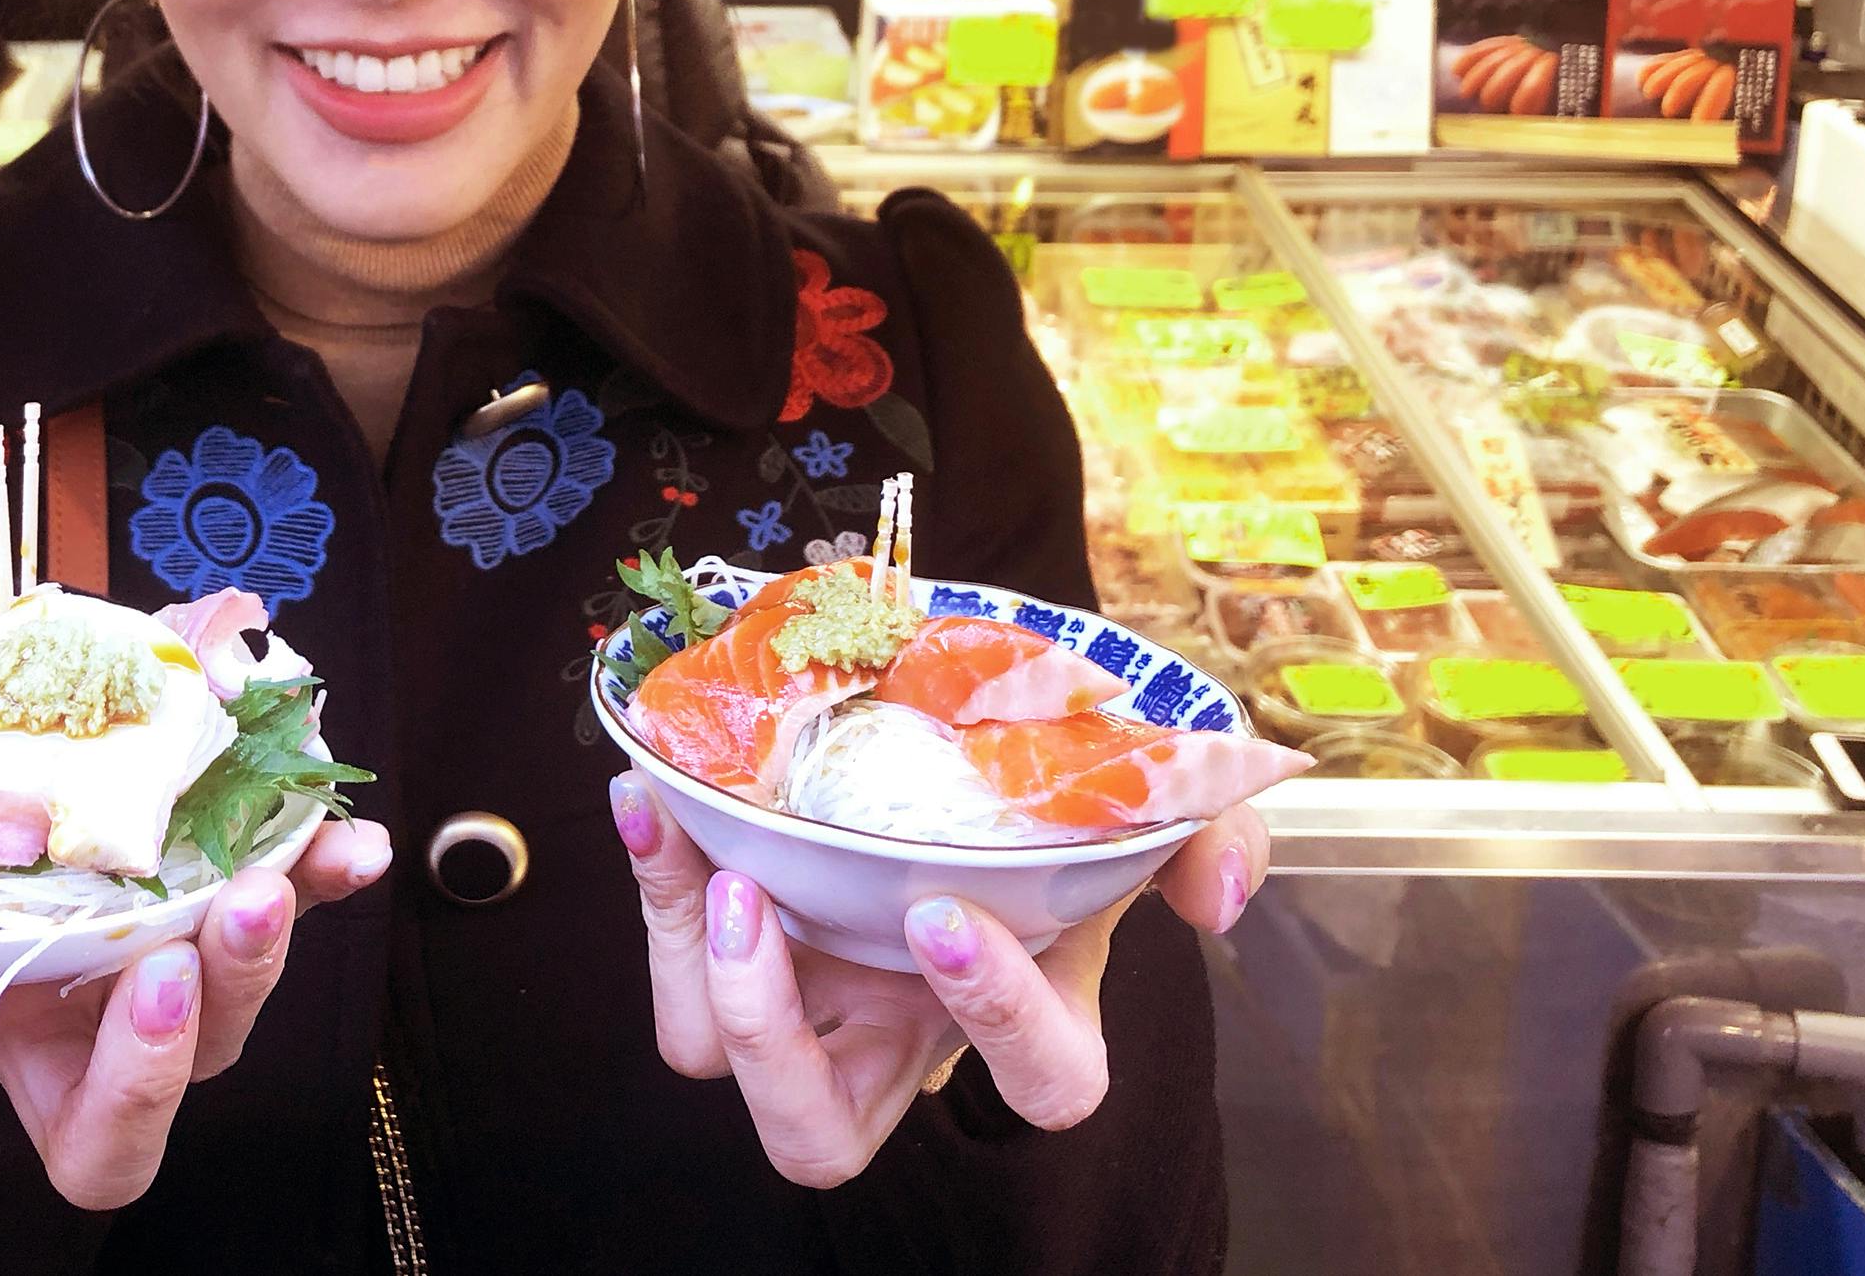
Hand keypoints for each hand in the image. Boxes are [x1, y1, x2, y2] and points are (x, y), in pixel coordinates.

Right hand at [0, 652, 392, 1203]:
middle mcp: (31, 1036)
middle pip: (94, 1140)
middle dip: (135, 1077)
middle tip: (151, 969)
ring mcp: (132, 987)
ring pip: (204, 1051)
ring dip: (242, 978)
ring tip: (251, 889)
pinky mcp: (213, 910)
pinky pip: (278, 926)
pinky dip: (317, 887)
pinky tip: (348, 850)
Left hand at [611, 772, 1264, 1188]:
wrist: (960, 723)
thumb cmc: (1050, 795)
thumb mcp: (1138, 808)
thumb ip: (1206, 839)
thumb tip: (1213, 898)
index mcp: (1023, 1021)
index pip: (1041, 1088)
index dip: (997, 1019)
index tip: (947, 911)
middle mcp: (897, 1038)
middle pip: (816, 1142)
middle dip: (773, 1041)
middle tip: (764, 903)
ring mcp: (804, 999)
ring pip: (707, 1053)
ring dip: (689, 957)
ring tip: (700, 848)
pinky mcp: (729, 939)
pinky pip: (668, 957)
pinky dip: (652, 881)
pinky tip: (651, 796)